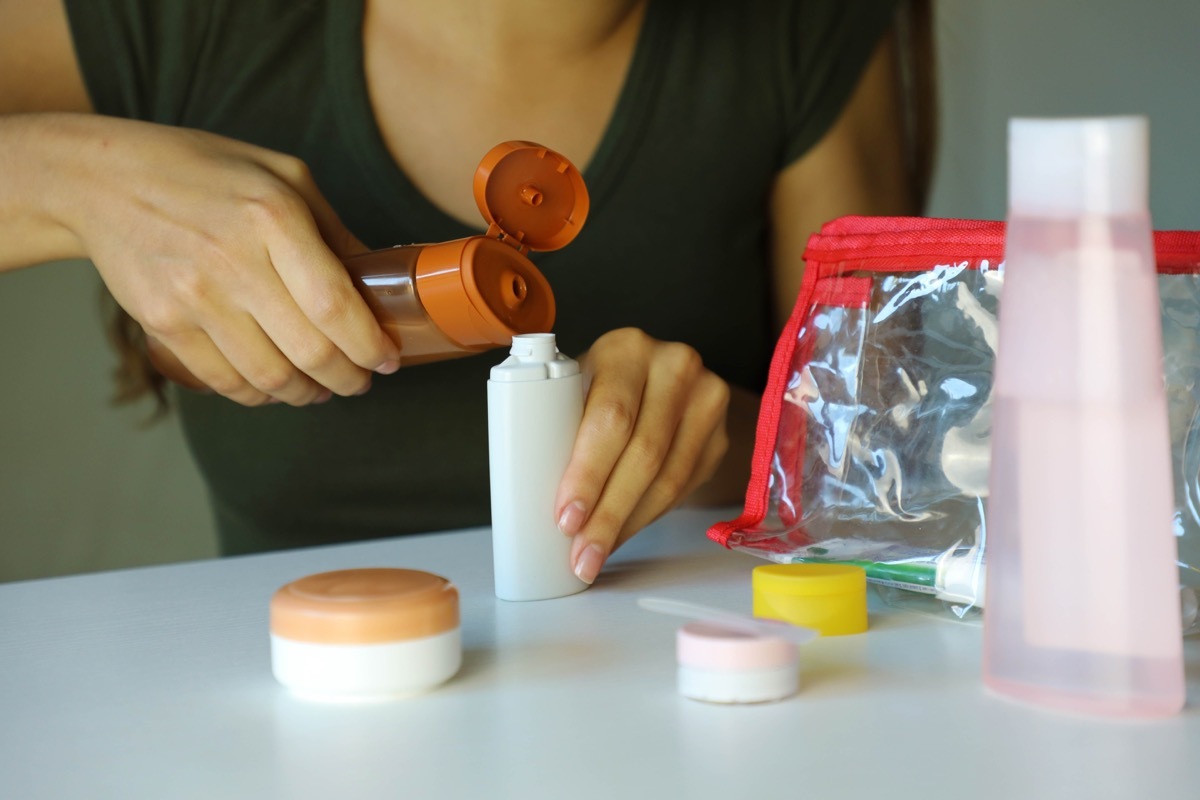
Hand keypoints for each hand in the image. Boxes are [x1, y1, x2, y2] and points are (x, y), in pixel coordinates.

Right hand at [50, 115, 400, 405]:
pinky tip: (274, 385)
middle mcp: (232, 260)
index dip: (369, 344)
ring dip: (306, 394)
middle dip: (347, 379)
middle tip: (360, 382)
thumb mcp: (282, 175)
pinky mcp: (163, 323)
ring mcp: (193, 296)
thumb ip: (333, 230)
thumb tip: (381, 283)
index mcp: (272, 217)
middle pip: (309, 351)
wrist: (103, 181)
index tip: (387, 360)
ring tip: (320, 388)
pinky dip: (259, 395)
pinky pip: (225, 381)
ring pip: (269, 377)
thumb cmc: (206, 173)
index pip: (335, 304)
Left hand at [555, 328, 730, 583]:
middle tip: (580, 553)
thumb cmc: (598, 388)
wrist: (655, 379)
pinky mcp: (719, 435)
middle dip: (608, 513)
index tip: (566, 518)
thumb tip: (530, 500)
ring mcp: (705, 400)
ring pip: (668, 478)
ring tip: (596, 554)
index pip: (611, 417)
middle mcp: (675, 366)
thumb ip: (559, 423)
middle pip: (643, 453)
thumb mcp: (577, 388)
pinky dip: (648, 517)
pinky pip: (684, 488)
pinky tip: (623, 533)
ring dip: (628, 524)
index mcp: (626, 348)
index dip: (589, 473)